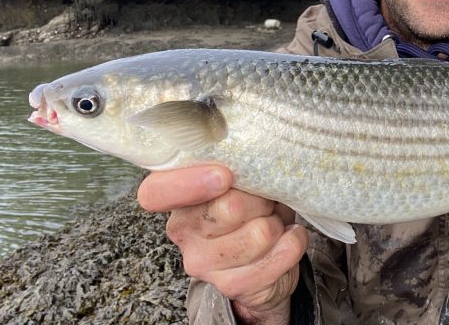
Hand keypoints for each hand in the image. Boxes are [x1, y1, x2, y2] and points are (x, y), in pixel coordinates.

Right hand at [136, 165, 307, 323]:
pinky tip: (289, 238)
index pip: (155, 193)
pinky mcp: (230, 286)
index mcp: (178, 199)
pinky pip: (276, 260)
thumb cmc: (255, 207)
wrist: (270, 256)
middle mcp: (182, 233)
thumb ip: (239, 168)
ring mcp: (203, 263)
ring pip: (259, 234)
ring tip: (274, 222)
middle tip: (265, 200)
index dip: (188, 183)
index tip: (224, 176)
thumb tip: (254, 162)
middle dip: (262, 199)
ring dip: (278, 223)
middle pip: (229, 208)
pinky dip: (293, 244)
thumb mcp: (245, 180)